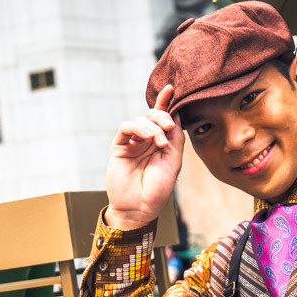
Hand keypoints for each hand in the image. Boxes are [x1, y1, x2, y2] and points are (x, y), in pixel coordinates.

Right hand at [105, 86, 183, 229]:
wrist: (139, 208)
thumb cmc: (158, 190)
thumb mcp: (174, 162)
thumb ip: (176, 139)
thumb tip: (177, 115)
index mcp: (161, 143)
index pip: (164, 118)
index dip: (166, 102)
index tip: (171, 88)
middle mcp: (146, 141)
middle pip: (153, 115)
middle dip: (162, 115)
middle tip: (169, 127)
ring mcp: (132, 143)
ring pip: (141, 120)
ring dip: (153, 127)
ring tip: (160, 143)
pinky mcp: (119, 147)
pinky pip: (127, 127)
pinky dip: (138, 127)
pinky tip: (147, 137)